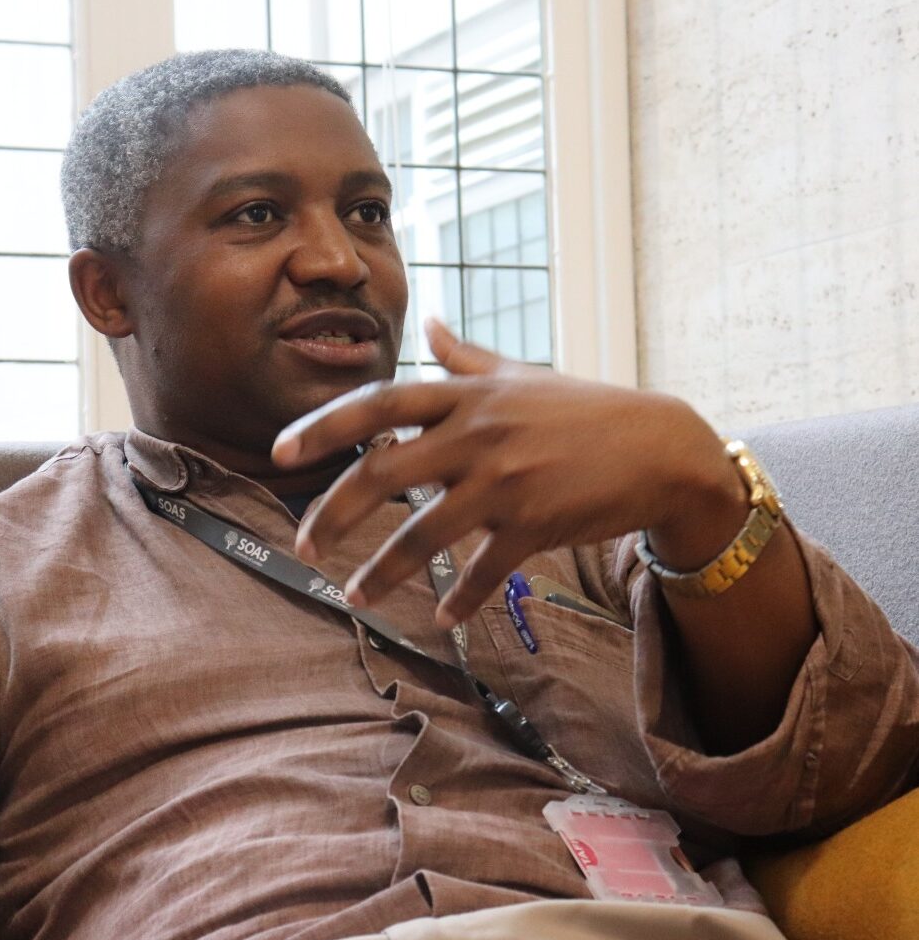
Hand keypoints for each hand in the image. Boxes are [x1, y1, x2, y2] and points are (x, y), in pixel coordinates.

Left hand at [272, 318, 741, 628]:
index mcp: (466, 397)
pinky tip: (442, 619)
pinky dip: (461, 599)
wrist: (659, 446)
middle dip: (334, 512)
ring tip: (355, 596)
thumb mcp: (521, 373)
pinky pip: (484, 570)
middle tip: (303, 545)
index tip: (280, 451)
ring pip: (425, 533)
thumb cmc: (584, 408)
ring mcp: (505, 481)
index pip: (379, 403)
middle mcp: (476, 435)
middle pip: (382, 473)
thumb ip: (466, 355)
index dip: (323, 425)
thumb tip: (431, 319)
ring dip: (385, 570)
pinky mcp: (534, 524)